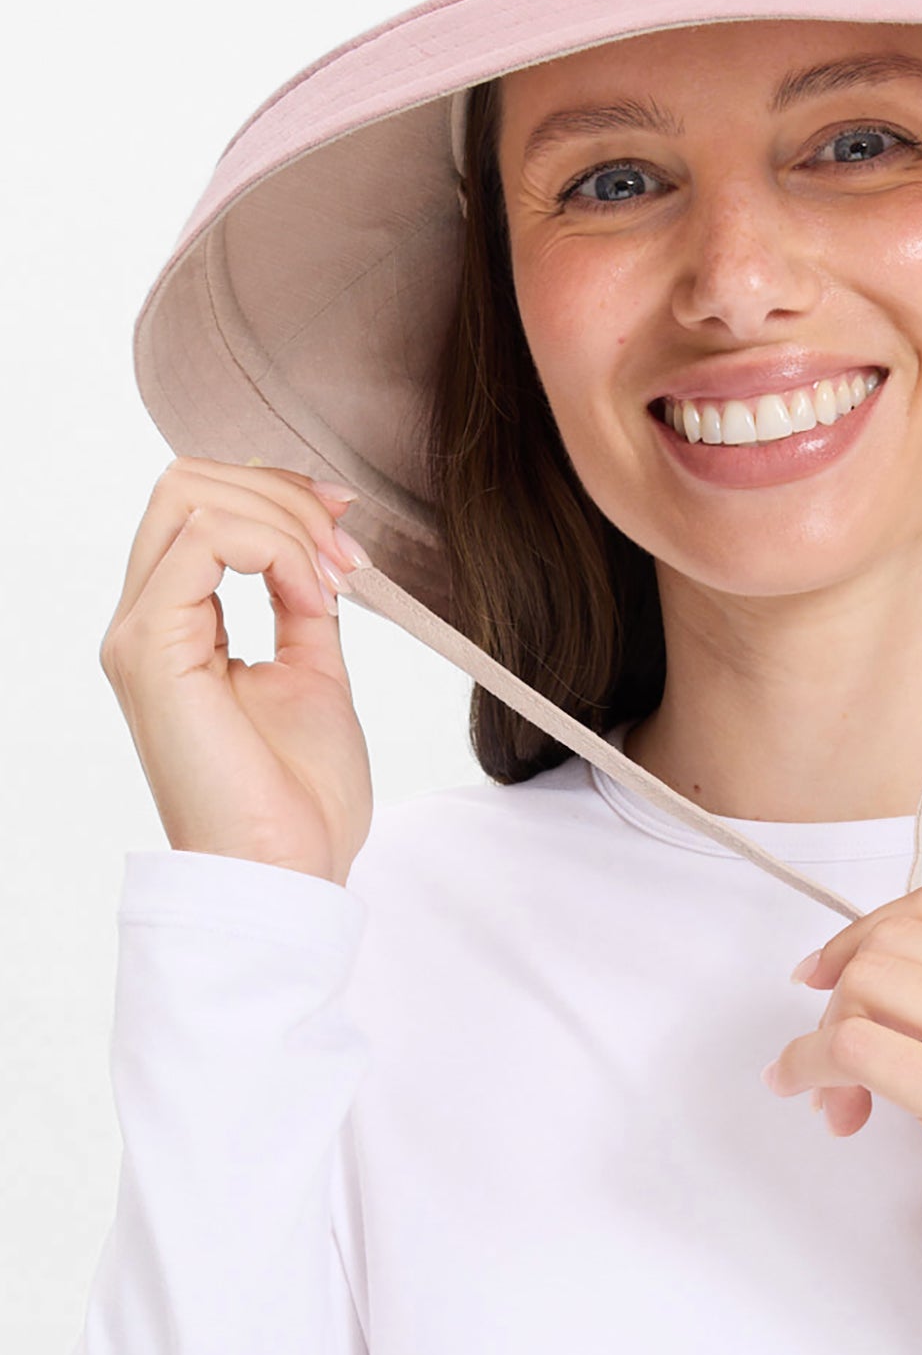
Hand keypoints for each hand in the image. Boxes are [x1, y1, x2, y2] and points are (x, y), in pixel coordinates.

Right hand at [99, 457, 374, 886]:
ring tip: (339, 578)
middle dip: (283, 495)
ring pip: (191, 494)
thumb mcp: (314, 670)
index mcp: (174, 625)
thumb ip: (302, 603)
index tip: (347, 531)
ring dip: (285, 519)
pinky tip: (315, 595)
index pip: (200, 505)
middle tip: (346, 551)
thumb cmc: (299, 796)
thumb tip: (318, 541)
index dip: (279, 495)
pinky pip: (204, 537)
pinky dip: (275, 546)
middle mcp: (143, 621)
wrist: (287, 871)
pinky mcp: (152, 648)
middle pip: (186, 482)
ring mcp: (140, 633)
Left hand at [761, 877, 921, 1254]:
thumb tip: (872, 969)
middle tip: (833, 1050)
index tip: (833, 968)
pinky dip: (812, 1065)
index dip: (872, 928)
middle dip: (844, 990)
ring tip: (836, 1093)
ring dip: (825, 1034)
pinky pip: (857, 1049)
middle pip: (899, 940)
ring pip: (870, 984)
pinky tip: (813, 1094)